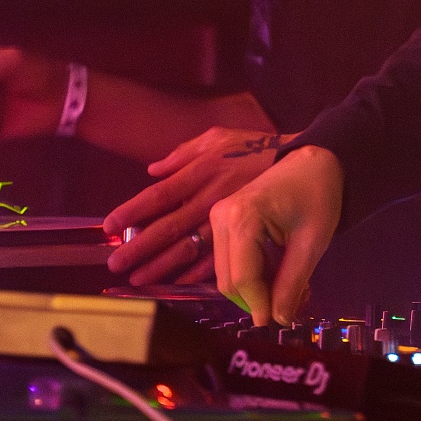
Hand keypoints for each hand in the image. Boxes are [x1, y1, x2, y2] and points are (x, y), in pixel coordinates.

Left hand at [101, 127, 287, 285]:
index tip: (110, 227)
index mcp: (204, 169)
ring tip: (140, 280)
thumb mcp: (222, 137)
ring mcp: (230, 218)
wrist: (310, 161)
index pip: (161, 194)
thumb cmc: (259, 149)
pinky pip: (219, 257)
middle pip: (170, 226)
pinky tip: (180, 283)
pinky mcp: (248, 235)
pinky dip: (198, 273)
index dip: (134, 211)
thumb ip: (185, 152)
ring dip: (163, 266)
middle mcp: (212, 195)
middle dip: (141, 248)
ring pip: (190, 246)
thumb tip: (153, 168)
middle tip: (116, 264)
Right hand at [209, 145, 342, 325]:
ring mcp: (217, 216)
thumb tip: (279, 320)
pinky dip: (248, 273)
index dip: (259, 305)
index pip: (243, 278)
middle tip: (287, 305)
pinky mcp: (221, 219)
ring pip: (226, 273)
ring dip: (252, 288)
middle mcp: (221, 216)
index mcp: (242, 218)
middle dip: (256, 298)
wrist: (314, 160)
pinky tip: (274, 272)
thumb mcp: (312, 242)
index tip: (278, 322)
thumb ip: (292, 283)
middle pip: (228, 279)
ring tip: (284, 287)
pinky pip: (228, 260)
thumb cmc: (318, 195)